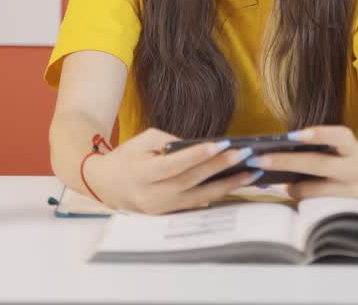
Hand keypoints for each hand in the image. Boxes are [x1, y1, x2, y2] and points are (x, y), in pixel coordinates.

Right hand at [85, 128, 261, 213]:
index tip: (223, 143)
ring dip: (228, 185)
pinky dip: (217, 194)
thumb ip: (172, 142)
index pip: (175, 164)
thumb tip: (205, 147)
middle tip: (245, 154)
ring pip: (200, 198)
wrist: (106, 183)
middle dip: (221, 167)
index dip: (199, 155)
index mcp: (142, 174)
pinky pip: (196, 205)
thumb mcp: (145, 140)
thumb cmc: (128, 156)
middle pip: (192, 181)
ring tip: (251, 173)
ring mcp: (161, 209)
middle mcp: (152, 196)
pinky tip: (236, 184)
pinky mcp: (168, 216)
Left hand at [245, 126, 357, 200]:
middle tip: (258, 159)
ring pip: (314, 191)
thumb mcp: (337, 149)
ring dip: (293, 187)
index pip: (339, 136)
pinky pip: (314, 207)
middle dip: (286, 161)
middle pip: (319, 164)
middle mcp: (355, 169)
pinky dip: (300, 200)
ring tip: (278, 182)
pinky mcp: (344, 210)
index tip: (293, 136)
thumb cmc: (341, 161)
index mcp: (351, 147)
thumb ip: (315, 147)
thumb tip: (275, 150)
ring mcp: (352, 192)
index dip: (318, 134)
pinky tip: (291, 194)